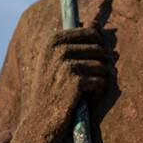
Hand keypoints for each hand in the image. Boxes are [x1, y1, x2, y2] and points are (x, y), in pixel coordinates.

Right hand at [23, 25, 113, 142]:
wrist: (41, 118)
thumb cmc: (52, 89)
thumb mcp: (56, 61)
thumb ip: (75, 41)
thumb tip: (97, 24)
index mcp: (53, 41)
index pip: (91, 32)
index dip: (99, 45)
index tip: (94, 58)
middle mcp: (59, 50)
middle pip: (99, 48)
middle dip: (101, 62)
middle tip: (91, 76)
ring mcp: (67, 65)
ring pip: (102, 64)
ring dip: (100, 77)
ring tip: (88, 87)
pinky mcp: (75, 82)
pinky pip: (101, 80)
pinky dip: (99, 89)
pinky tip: (88, 95)